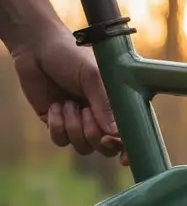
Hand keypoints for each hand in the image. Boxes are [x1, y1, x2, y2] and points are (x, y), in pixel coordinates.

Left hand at [12, 24, 127, 165]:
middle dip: (94, 136)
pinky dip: (57, 125)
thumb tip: (115, 135)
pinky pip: (61, 141)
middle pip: (106, 149)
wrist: (37, 47)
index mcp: (118, 106)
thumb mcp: (93, 77)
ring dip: (73, 126)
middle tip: (86, 113)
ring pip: (83, 147)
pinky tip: (55, 106)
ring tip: (68, 102)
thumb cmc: (72, 55)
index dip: (129, 150)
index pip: (130, 135)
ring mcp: (80, 123)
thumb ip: (104, 105)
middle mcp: (101, 118)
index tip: (123, 159)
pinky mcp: (58, 124)